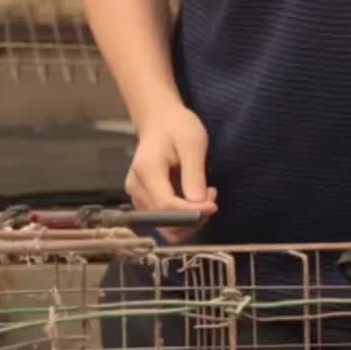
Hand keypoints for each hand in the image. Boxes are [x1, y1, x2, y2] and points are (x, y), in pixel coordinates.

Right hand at [127, 101, 217, 243]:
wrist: (160, 122)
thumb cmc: (177, 127)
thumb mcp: (193, 142)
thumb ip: (194, 174)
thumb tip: (198, 205)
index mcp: (147, 169)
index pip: (167, 205)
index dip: (192, 212)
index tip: (213, 204)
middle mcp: (137, 187)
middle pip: (165, 222)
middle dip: (193, 216)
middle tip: (211, 195)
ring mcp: (138, 196)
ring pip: (166, 227)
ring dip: (190, 219)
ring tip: (204, 194)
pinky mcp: (144, 201)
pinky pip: (166, 221)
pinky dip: (184, 216)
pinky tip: (194, 196)